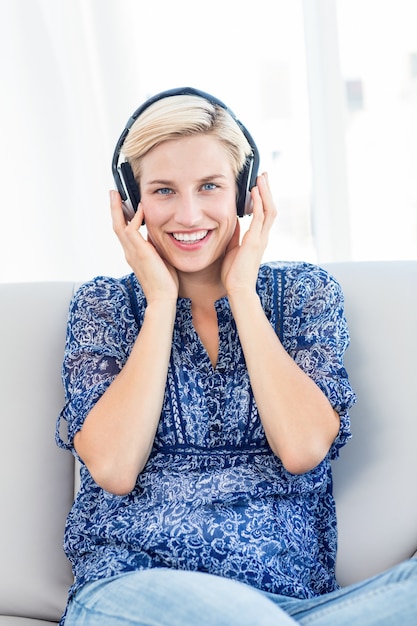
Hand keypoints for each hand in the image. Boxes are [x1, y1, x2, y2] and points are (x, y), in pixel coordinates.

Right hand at [110, 191, 178, 302]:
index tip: (123, 205)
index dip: (122, 218)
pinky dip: (135, 218)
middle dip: (114, 209)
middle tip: (113, 193)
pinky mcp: (139, 252)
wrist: (162, 298)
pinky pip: (131, 230)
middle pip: (116, 225)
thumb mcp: (160, 259)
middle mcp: (129, 252)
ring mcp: (132, 252)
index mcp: (133, 254)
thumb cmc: (164, 282)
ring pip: (118, 226)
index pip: (124, 232)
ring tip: (117, 194)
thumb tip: (157, 234)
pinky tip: (141, 208)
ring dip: (117, 209)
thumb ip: (155, 247)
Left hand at [221, 173, 276, 294]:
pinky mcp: (254, 241)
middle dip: (267, 191)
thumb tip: (234, 222)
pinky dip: (258, 203)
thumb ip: (235, 236)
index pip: (265, 214)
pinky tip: (255, 191)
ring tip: (261, 178)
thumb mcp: (233, 249)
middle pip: (271, 208)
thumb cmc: (234, 274)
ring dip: (265, 193)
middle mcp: (263, 237)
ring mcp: (260, 239)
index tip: (259, 185)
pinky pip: (259, 217)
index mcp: (258, 239)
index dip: (263, 199)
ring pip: (269, 210)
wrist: (237, 289)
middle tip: (264, 175)